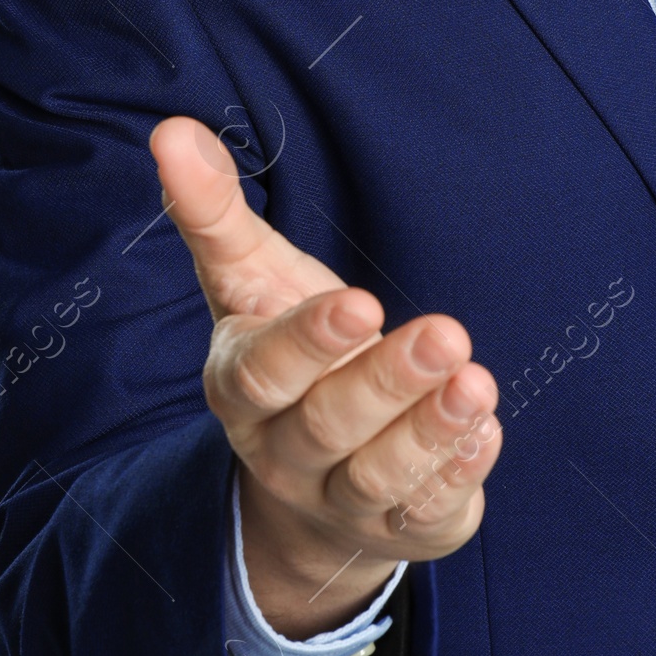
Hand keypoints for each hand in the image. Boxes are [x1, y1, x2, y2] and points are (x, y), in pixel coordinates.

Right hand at [149, 116, 501, 637]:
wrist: (315, 480)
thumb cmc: (288, 351)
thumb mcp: (251, 279)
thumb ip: (213, 212)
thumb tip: (170, 130)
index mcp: (241, 386)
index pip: (263, 371)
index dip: (308, 342)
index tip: (360, 301)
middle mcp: (284, 452)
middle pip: (327, 423)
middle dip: (385, 380)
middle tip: (446, 332)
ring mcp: (341, 498)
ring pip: (378, 475)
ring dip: (429, 430)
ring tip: (476, 383)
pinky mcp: (403, 526)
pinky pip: (427, 510)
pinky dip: (457, 473)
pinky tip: (485, 428)